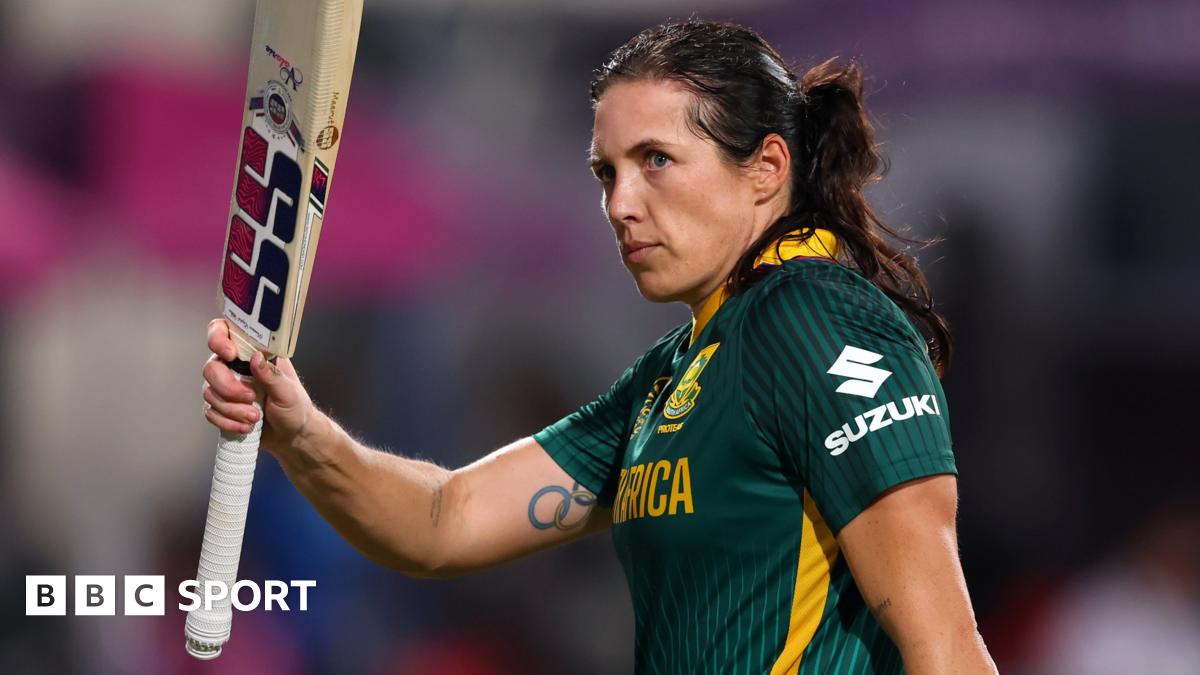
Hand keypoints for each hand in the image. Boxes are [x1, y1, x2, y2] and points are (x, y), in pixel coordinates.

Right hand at [202, 318, 315, 454]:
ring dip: (232, 409)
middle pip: (211, 368)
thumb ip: (272, 375)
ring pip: (209, 392)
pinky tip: (245, 426)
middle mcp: (236, 368)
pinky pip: (210, 412)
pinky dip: (227, 422)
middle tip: (250, 398)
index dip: (219, 339)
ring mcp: (226, 388)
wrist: (292, 436)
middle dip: (228, 388)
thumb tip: (256, 357)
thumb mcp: (289, 392)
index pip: (225, 333)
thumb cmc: (295, 408)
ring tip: (255, 417)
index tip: (230, 355)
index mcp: (254, 355)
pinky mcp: (222, 408)